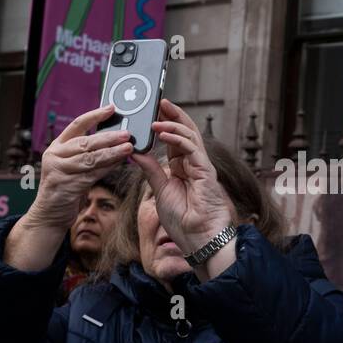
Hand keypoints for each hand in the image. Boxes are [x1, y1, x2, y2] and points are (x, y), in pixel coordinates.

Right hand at [26, 104, 135, 232]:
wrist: (48, 213)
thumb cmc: (65, 186)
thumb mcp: (71, 165)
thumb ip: (86, 153)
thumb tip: (114, 140)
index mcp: (57, 146)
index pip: (77, 125)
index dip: (95, 115)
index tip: (111, 108)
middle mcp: (55, 156)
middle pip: (85, 142)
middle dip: (108, 137)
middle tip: (127, 133)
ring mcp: (59, 171)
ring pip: (90, 159)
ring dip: (112, 153)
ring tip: (128, 147)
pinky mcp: (67, 186)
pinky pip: (92, 175)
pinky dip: (108, 168)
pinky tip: (120, 163)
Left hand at [130, 99, 233, 251]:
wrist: (199, 240)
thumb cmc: (184, 221)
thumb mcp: (160, 191)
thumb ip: (150, 170)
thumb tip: (136, 152)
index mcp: (183, 169)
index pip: (175, 140)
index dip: (166, 124)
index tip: (154, 112)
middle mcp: (194, 165)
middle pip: (186, 132)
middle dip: (173, 116)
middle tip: (160, 102)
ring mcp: (202, 167)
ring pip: (190, 136)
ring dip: (173, 124)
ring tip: (156, 119)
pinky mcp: (206, 173)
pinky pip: (192, 150)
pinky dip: (178, 140)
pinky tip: (163, 134)